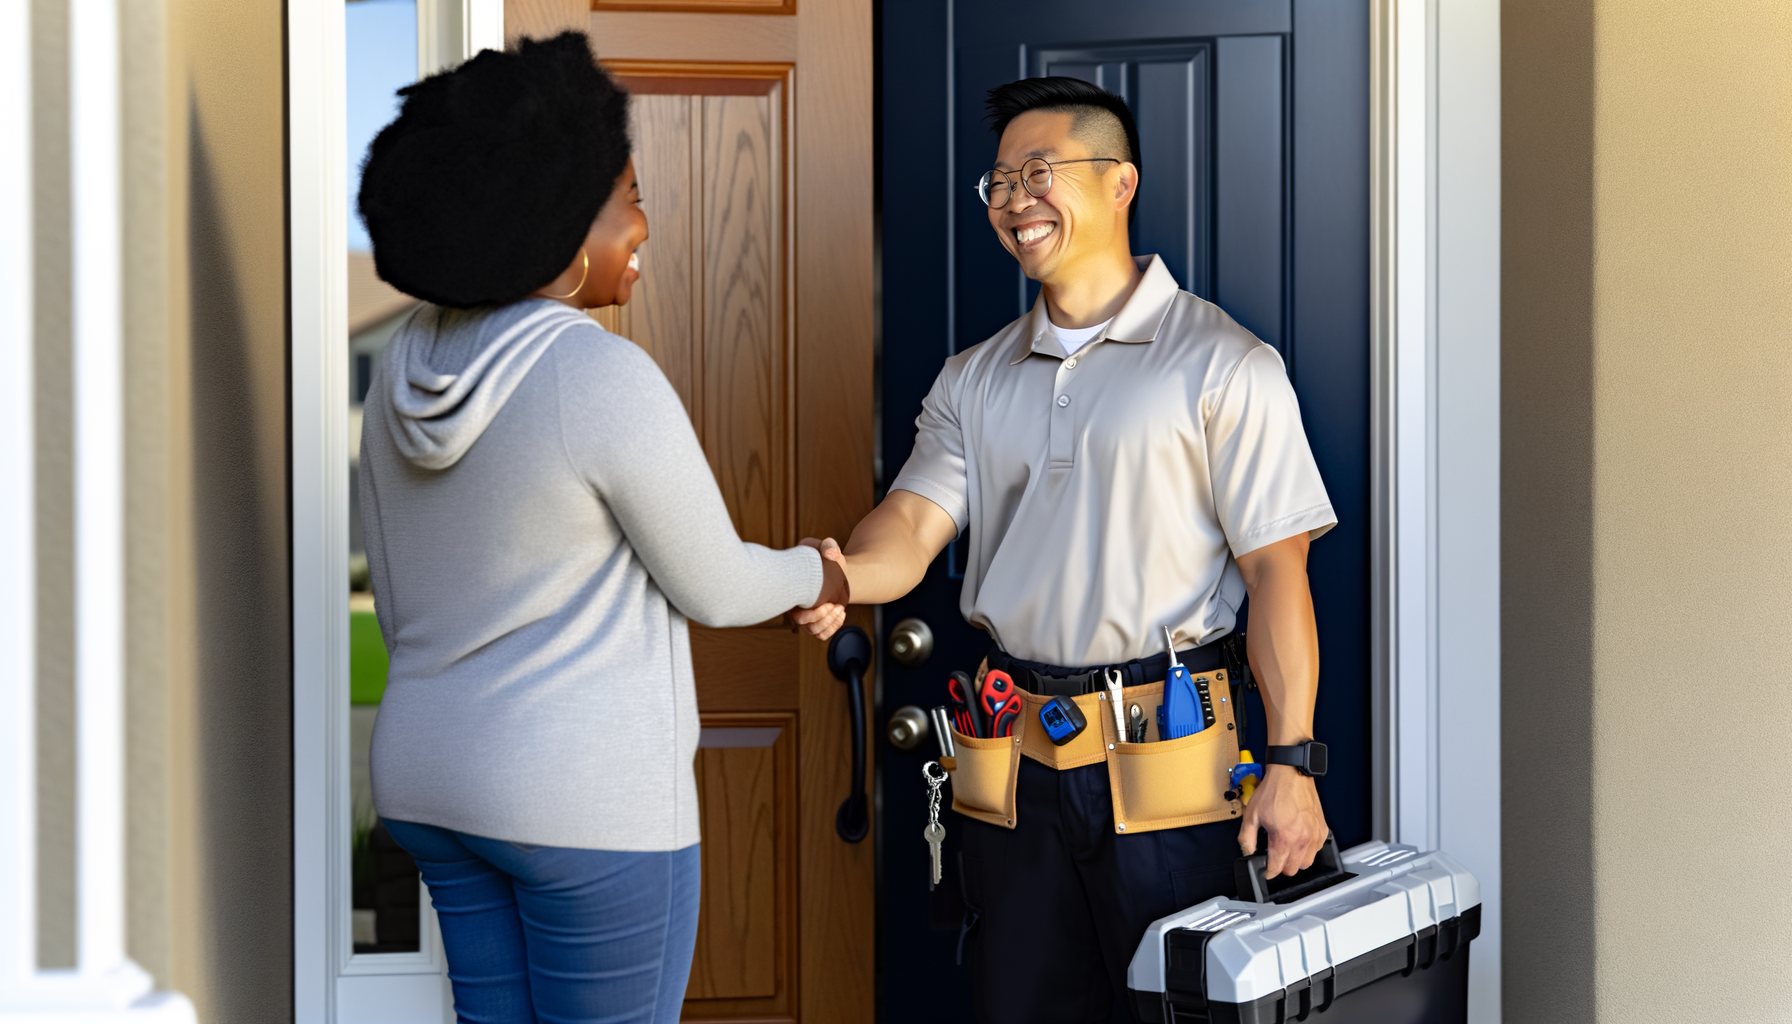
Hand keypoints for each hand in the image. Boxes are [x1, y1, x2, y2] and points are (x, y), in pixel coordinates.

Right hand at [786, 538, 847, 639]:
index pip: (792, 609)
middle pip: (802, 623)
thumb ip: (828, 545)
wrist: (833, 569)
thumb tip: (831, 554)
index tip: (826, 600)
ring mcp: (806, 615)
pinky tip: (840, 614)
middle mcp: (795, 605)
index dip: (810, 611)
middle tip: (834, 604)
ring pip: (813, 630)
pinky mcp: (817, 620)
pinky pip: (821, 634)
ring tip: (839, 608)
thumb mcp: (824, 546)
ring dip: (829, 622)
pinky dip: (833, 628)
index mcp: (793, 591)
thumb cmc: (823, 559)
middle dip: (820, 617)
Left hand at [1237, 764, 1328, 878]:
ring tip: (1287, 848)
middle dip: (1281, 866)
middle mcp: (1302, 839)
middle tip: (1274, 856)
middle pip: (1292, 870)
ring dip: (1296, 860)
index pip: (1277, 868)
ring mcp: (1314, 835)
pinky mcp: (1322, 830)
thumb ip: (1246, 839)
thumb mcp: (1251, 815)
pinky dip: (1308, 850)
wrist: (1291, 774)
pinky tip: (1298, 839)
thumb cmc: (1274, 791)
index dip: (1268, 871)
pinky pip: (1317, 850)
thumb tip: (1247, 853)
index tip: (1265, 868)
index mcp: (1284, 838)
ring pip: (1307, 863)